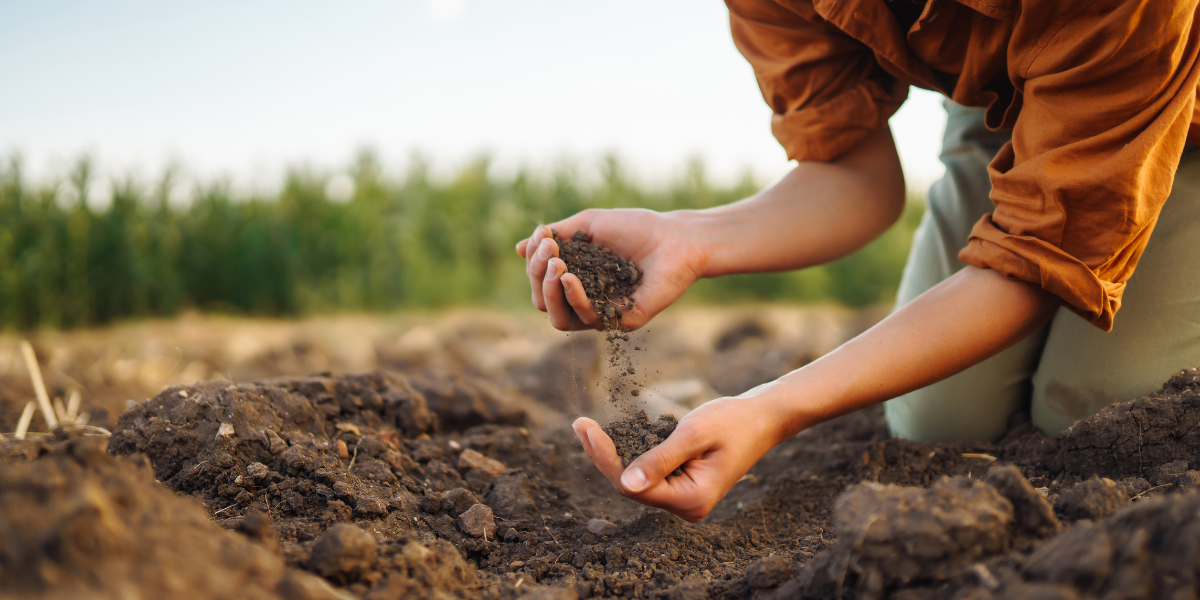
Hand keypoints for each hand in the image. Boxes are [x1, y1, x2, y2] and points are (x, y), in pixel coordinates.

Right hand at [515, 209, 706, 330]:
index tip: (544, 236)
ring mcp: (602, 313)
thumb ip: (556, 236)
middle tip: (549, 252)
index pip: (540, 282)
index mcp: (576, 279)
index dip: (534, 262)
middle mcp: (586, 300)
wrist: (675, 238)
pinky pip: (586, 319)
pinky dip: (573, 298)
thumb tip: (518, 248)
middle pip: (543, 302)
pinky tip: (569, 277)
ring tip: (556, 265)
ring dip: (548, 291)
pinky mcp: (621, 322)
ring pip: (558, 319)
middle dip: (537, 276)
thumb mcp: (588, 225)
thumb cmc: (635, 228)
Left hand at [570, 396, 782, 521]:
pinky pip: (647, 472)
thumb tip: (626, 483)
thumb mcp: (694, 434)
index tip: (585, 428)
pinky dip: (629, 452)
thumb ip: (660, 459)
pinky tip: (609, 435)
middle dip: (603, 455)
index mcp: (691, 500)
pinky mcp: (681, 484)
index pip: (633, 486)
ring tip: (586, 427)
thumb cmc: (733, 421)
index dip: (605, 458)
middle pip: (630, 486)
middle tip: (579, 424)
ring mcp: (683, 498)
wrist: (762, 418)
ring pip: (636, 479)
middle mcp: (686, 506)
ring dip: (612, 453)